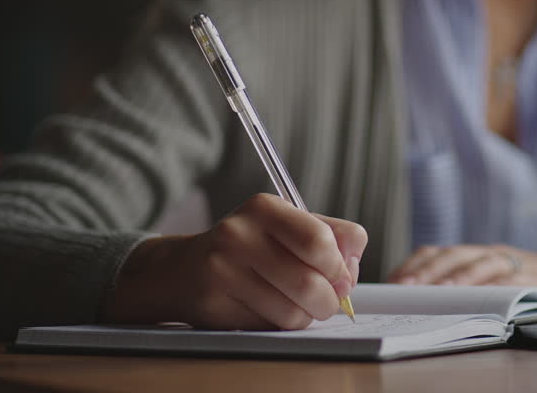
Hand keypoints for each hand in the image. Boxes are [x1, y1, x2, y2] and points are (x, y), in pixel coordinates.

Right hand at [103, 193, 366, 329]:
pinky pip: (269, 327)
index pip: (319, 241)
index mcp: (264, 208)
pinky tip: (269, 310)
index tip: (342, 276)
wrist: (184, 269)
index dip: (339, 266)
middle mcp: (238, 235)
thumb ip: (332, 236)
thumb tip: (352, 267)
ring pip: (292, 312)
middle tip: (328, 301)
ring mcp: (222, 271)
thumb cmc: (252, 246)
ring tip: (298, 305)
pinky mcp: (213, 306)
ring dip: (306, 316)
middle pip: (310, 283)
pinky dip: (280, 325)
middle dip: (330, 301)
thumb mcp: (289, 226)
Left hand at [389, 244, 536, 313]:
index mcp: (481, 255)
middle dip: (423, 271)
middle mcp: (493, 254)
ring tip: (427, 291)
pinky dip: (485, 285)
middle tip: (401, 288)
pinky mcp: (532, 277)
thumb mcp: (501, 285)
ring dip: (448, 276)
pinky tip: (470, 295)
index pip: (439, 253)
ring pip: (475, 262)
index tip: (391, 282)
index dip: (414, 265)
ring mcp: (514, 263)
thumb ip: (472, 289)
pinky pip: (505, 278)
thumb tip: (426, 306)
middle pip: (450, 255)